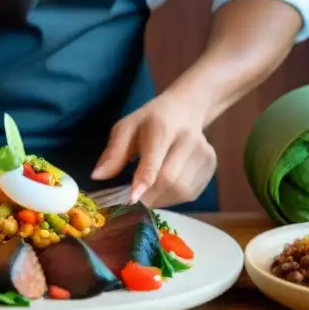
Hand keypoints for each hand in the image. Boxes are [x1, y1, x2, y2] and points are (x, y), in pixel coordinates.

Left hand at [90, 91, 216, 207]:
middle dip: (149, 197)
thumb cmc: (150, 121)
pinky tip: (165, 187)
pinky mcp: (211, 165)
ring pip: (182, 190)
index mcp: (162, 127)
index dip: (144, 182)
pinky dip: (174, 197)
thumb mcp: (126, 128)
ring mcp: (204, 152)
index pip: (154, 159)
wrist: (185, 109)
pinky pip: (191, 193)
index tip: (132, 199)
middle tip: (134, 200)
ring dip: (161, 199)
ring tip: (149, 192)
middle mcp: (188, 139)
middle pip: (170, 180)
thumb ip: (113, 153)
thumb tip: (97, 176)